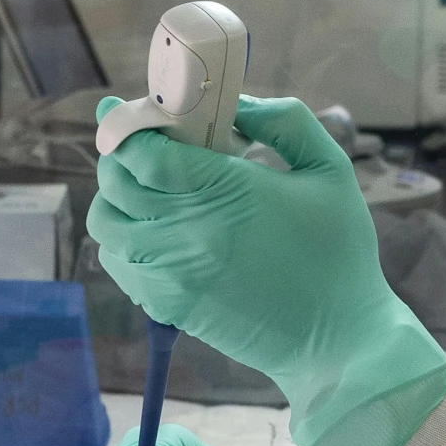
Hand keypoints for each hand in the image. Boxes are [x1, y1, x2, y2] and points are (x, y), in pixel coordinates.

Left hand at [89, 94, 445, 445]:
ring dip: (118, 198)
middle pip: (115, 182)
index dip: (132, 126)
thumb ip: (284, 121)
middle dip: (123, 155)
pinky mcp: (166, 304)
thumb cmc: (339, 253)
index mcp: (226, 190)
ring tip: (150, 189)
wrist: (336, 339)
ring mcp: (170, 272)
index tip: (144, 114)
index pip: (143, 152)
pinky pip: (117, 261)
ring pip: (106, 221)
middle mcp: (186, 230)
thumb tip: (234, 105)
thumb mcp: (330, 169)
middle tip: (149, 147)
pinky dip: (124, 238)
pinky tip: (156, 230)